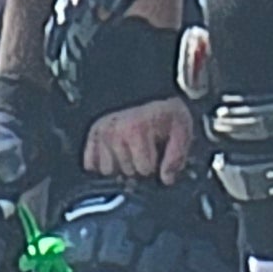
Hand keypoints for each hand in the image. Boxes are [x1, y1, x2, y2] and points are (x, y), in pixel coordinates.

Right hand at [82, 96, 198, 182]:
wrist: (148, 92)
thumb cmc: (165, 113)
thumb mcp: (181, 129)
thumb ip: (176, 156)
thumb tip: (167, 179)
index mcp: (136, 129)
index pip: (144, 170)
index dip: (154, 164)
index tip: (157, 151)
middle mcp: (115, 131)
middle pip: (127, 171)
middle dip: (137, 165)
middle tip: (144, 147)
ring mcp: (101, 133)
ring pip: (109, 171)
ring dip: (120, 165)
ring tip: (130, 148)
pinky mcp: (93, 135)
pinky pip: (91, 164)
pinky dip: (103, 162)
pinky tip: (115, 153)